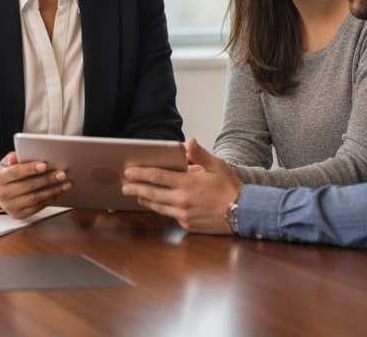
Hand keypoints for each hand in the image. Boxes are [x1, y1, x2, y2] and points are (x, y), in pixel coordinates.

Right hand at [0, 152, 70, 218]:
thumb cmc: (7, 173)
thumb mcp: (5, 162)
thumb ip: (12, 157)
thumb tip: (15, 157)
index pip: (15, 172)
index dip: (30, 168)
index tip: (45, 164)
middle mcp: (2, 194)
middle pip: (28, 186)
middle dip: (47, 179)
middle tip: (62, 173)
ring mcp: (10, 206)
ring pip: (34, 199)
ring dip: (52, 191)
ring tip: (66, 183)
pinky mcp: (18, 215)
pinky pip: (37, 207)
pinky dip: (49, 199)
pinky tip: (58, 192)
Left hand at [122, 137, 242, 233]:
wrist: (243, 213)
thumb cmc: (230, 187)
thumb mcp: (217, 166)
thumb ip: (199, 154)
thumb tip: (188, 141)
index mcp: (187, 183)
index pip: (158, 177)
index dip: (141, 173)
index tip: (129, 171)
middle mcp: (182, 200)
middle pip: (152, 193)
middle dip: (136, 188)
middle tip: (124, 185)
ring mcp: (184, 214)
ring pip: (158, 206)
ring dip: (145, 199)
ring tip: (135, 194)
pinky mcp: (188, 225)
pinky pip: (169, 215)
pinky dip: (160, 208)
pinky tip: (156, 204)